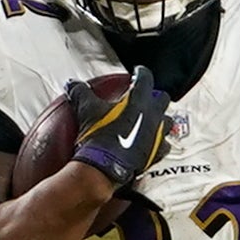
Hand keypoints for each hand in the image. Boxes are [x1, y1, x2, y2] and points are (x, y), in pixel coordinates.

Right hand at [64, 67, 171, 188]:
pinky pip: (164, 145)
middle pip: (163, 98)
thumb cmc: (98, 136)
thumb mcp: (86, 110)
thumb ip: (81, 93)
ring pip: (168, 121)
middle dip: (155, 96)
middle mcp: (154, 114)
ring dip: (160, 119)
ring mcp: (158, 134)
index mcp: (139, 99)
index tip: (137, 72)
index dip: (141, 72)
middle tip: (144, 99)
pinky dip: (159, 143)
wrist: (104, 167)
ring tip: (150, 121)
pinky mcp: (157, 153)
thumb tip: (72, 84)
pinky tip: (150, 144)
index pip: (146, 78)